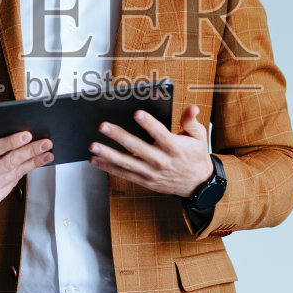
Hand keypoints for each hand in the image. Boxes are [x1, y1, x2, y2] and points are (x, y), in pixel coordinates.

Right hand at [0, 130, 52, 205]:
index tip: (27, 134)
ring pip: (15, 174)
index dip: (11, 142)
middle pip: (9, 163)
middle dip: (30, 151)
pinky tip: (36, 162)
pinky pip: (13, 182)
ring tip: (48, 153)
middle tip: (46, 143)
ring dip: (34, 162)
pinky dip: (25, 171)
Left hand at [88, 105, 213, 197]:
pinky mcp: (145, 181)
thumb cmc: (195, 156)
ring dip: (109, 154)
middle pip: (138, 148)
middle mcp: (162, 161)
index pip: (160, 134)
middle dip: (119, 136)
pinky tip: (96, 160)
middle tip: (104, 126)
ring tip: (94, 146)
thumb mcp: (199, 136)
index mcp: (175, 148)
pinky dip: (109, 168)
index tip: (137, 113)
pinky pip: (124, 174)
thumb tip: (192, 108)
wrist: (197, 184)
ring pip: (127, 163)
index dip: (149, 124)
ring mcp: (152, 173)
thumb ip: (191, 121)